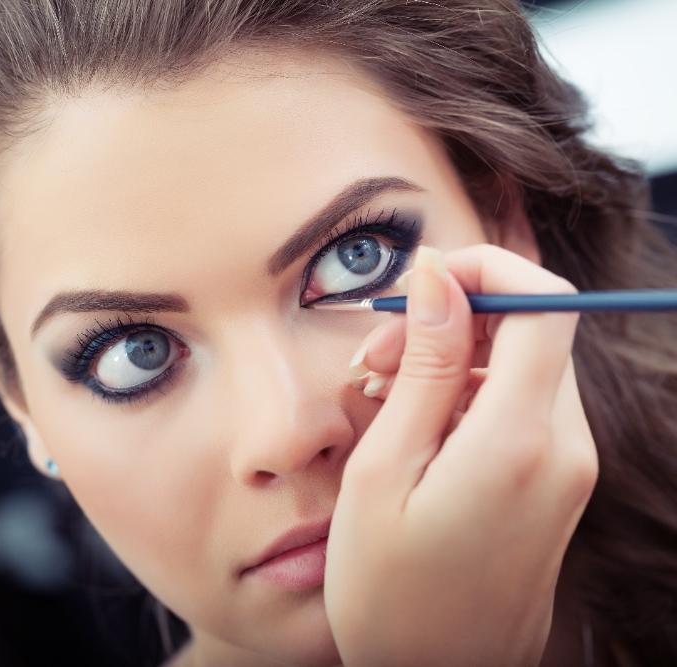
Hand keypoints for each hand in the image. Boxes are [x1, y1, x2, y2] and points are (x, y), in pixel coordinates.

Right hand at [324, 244, 597, 666]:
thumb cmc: (390, 591)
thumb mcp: (384, 472)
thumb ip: (424, 368)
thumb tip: (440, 277)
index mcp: (520, 441)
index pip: (543, 301)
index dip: (487, 266)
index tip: (423, 281)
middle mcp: (565, 449)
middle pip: (532, 329)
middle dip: (454, 319)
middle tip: (374, 356)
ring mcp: (569, 470)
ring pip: (524, 366)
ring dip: (456, 360)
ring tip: (382, 397)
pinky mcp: (558, 486)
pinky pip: (524, 408)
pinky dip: (470, 397)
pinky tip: (414, 430)